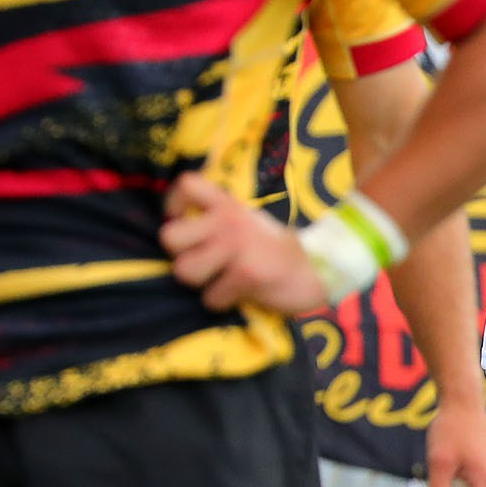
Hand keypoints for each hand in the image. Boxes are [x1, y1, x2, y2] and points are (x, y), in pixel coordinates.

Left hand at [161, 174, 326, 314]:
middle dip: (180, 256)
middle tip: (202, 261)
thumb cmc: (273, 250)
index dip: (173, 205)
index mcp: (226, 204)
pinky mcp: (247, 273)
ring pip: (184, 271)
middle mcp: (228, 220)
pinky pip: (211, 298)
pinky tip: (240, 294)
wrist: (315, 268)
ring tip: (221, 280)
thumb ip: (215, 220)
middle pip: (169, 237)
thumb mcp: (246, 222)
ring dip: (200, 284)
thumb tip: (177, 234)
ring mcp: (237, 246)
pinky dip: (223, 302)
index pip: (186, 184)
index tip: (184, 222)